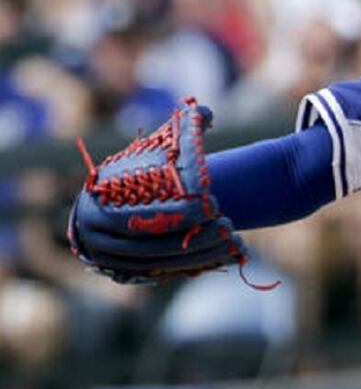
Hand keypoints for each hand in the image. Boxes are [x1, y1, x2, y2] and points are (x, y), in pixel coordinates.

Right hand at [67, 98, 250, 284]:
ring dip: (202, 253)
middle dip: (196, 236)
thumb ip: (183, 129)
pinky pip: (165, 274)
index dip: (180, 211)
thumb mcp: (157, 148)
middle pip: (153, 243)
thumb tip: (205, 112)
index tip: (214, 203)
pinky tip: (228, 254)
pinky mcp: (127, 275)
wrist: (120, 201)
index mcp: (98, 202)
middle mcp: (96, 237)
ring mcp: (110, 261)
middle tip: (228, 225)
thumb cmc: (144, 169)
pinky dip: (198, 265)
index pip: (140, 213)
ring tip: (236, 239)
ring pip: (162, 262)